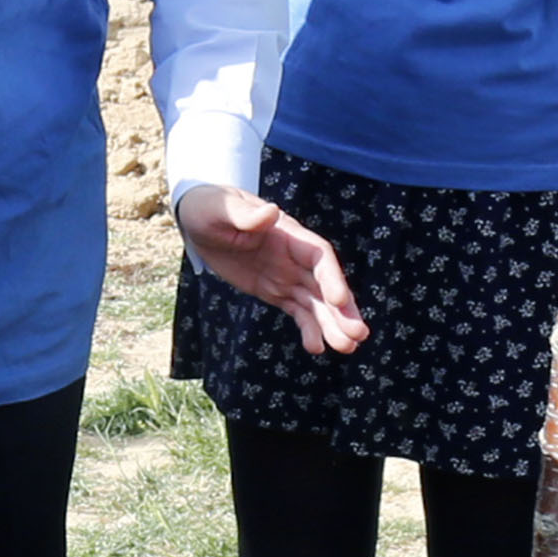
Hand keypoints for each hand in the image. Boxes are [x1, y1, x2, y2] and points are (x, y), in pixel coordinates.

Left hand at [175, 182, 366, 357]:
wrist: (199, 221)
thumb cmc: (210, 208)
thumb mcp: (221, 209)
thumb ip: (245, 215)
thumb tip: (270, 212)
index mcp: (288, 234)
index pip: (319, 256)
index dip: (332, 277)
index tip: (339, 300)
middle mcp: (294, 256)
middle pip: (325, 284)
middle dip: (342, 309)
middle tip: (358, 335)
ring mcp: (286, 275)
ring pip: (316, 303)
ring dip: (332, 325)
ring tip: (348, 348)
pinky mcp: (274, 291)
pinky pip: (297, 311)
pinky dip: (308, 329)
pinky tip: (316, 348)